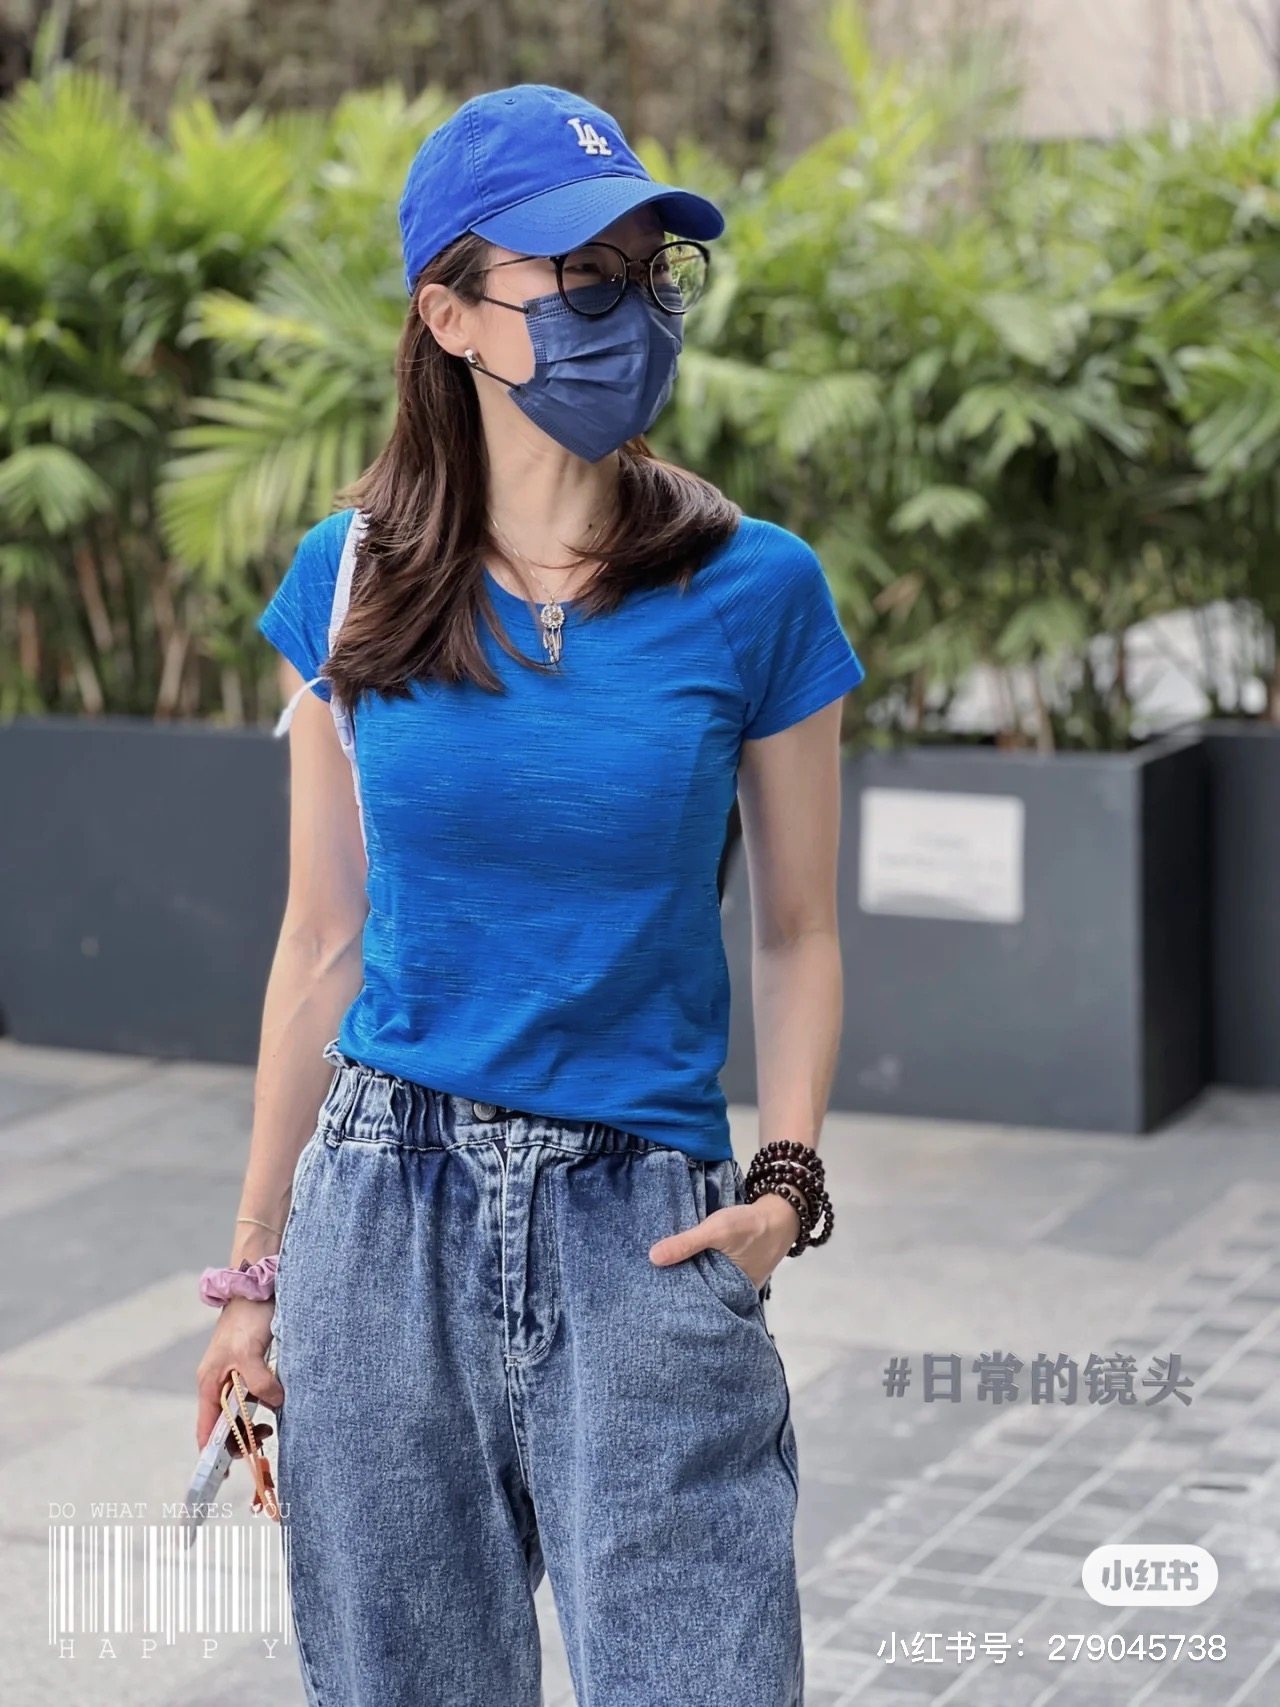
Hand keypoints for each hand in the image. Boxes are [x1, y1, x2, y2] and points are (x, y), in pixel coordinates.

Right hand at [195, 1297, 284, 1451]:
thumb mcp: (250, 1352)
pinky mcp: (250, 1365)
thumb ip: (260, 1382)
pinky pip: (255, 1394)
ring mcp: (234, 1374)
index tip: (228, 1472)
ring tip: (272, 1424)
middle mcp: (218, 1382)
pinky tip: (278, 1401)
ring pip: (241, 1410)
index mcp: (209, 1383)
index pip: (206, 1429)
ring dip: (255, 1421)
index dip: (212, 1453)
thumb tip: (275, 1404)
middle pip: (224, 1423)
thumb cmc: (248, 1317)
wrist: (258, 1285)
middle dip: (241, 1438)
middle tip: (264, 1440)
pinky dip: (264, 1403)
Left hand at [648, 1189, 800, 1290]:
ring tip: (657, 1274)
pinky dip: (700, 1268)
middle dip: (677, 1289)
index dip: (671, 1298)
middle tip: (648, 1284)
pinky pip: (711, 1274)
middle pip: (697, 1294)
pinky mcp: (732, 1272)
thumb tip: (653, 1258)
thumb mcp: (716, 1231)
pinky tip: (682, 1262)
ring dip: (688, 1277)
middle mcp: (730, 1294)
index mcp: (726, 1293)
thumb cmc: (749, 1226)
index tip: (648, 1293)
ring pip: (704, 1284)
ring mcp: (732, 1284)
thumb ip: (686, 1244)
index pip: (692, 1303)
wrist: (780, 1216)